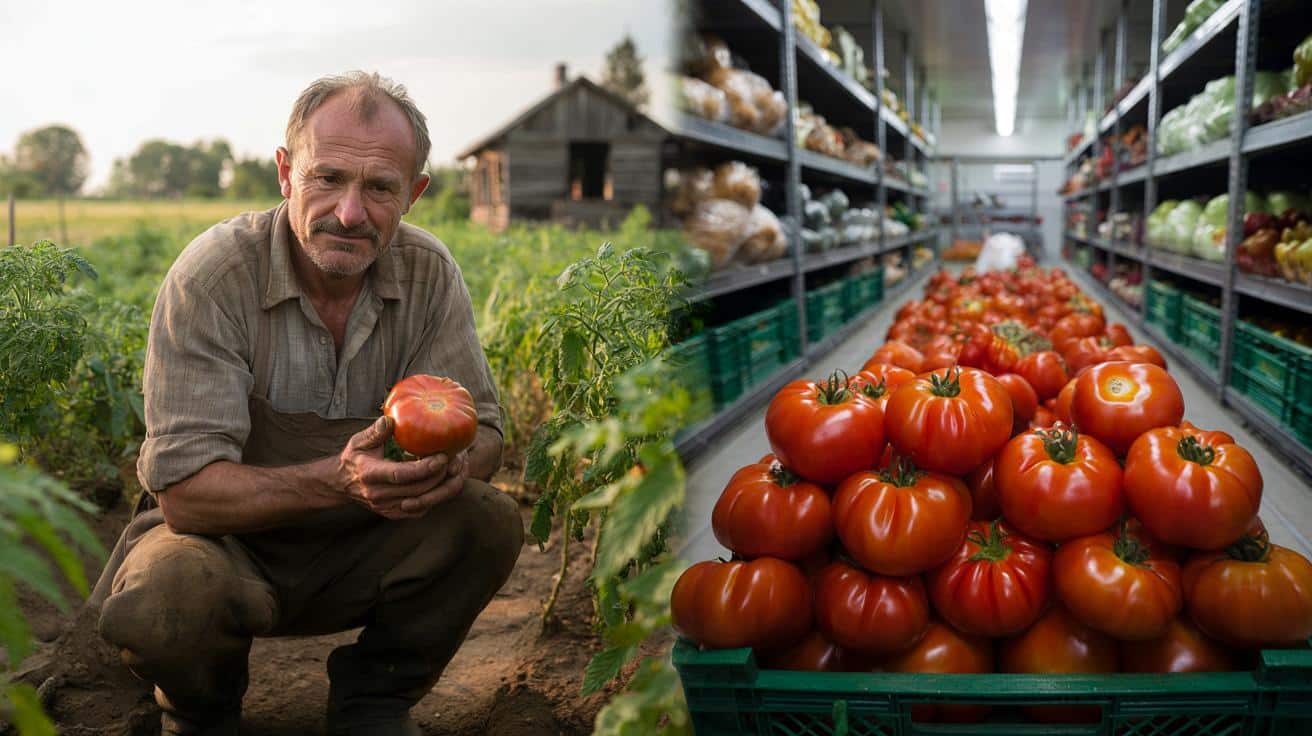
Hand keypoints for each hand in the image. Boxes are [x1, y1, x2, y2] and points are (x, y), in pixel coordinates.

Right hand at [337, 416, 465, 519]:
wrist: (341, 483)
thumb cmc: (354, 457)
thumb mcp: (359, 441)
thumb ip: (376, 431)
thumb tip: (391, 419)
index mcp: (370, 474)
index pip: (401, 474)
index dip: (424, 467)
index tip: (442, 456)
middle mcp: (378, 495)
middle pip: (417, 490)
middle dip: (439, 475)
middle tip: (454, 459)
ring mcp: (386, 507)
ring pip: (422, 501)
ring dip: (440, 486)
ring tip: (452, 469)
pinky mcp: (394, 514)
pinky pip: (420, 509)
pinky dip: (434, 496)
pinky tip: (441, 481)